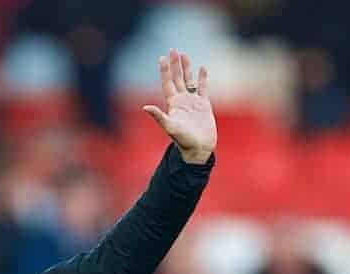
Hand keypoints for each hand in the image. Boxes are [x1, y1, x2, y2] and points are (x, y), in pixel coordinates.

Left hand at [143, 48, 216, 163]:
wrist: (199, 149)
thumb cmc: (183, 140)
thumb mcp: (170, 127)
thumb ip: (159, 117)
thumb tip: (145, 107)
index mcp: (172, 104)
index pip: (167, 83)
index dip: (164, 70)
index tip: (162, 57)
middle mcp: (181, 101)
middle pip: (177, 78)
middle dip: (175, 64)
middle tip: (173, 49)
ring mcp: (192, 102)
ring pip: (189, 81)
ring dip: (187, 68)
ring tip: (185, 55)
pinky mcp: (204, 105)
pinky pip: (202, 88)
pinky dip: (203, 78)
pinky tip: (202, 68)